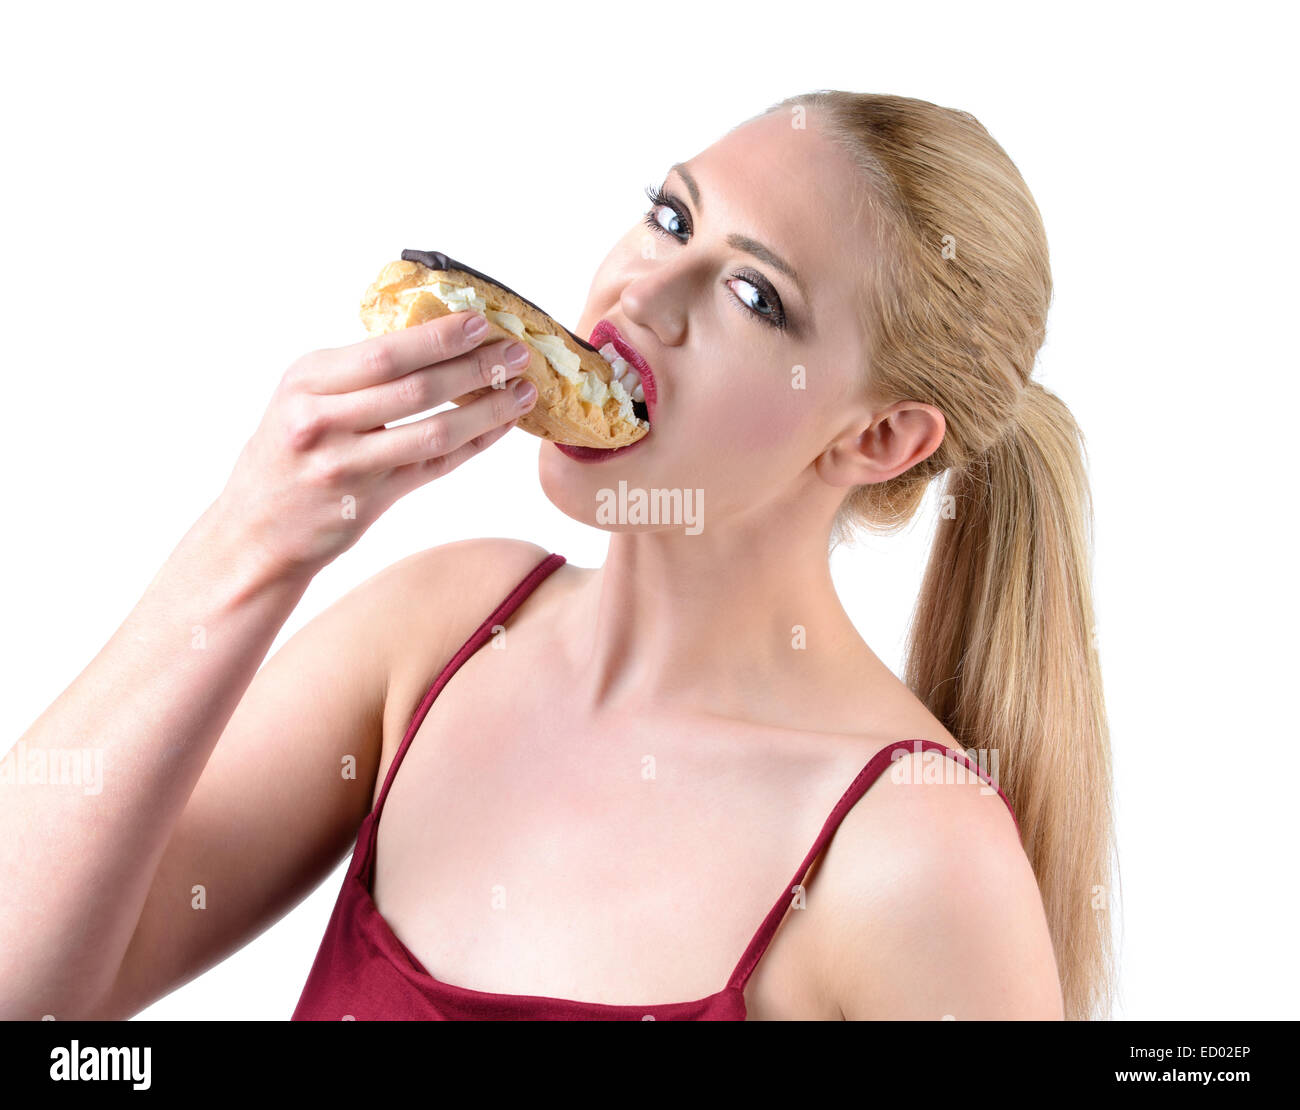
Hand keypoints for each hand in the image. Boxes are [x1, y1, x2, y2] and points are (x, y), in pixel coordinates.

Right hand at [213, 310, 537, 581]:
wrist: (255, 532)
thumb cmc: (284, 455)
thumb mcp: (301, 399)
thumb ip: (354, 375)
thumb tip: (434, 338)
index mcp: (307, 381)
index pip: (385, 352)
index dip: (439, 337)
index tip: (481, 322)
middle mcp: (322, 420)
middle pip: (416, 389)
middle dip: (475, 368)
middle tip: (517, 353)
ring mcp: (346, 465)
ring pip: (434, 431)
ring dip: (487, 410)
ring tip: (522, 392)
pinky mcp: (370, 501)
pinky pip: (435, 466)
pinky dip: (473, 444)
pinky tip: (499, 426)